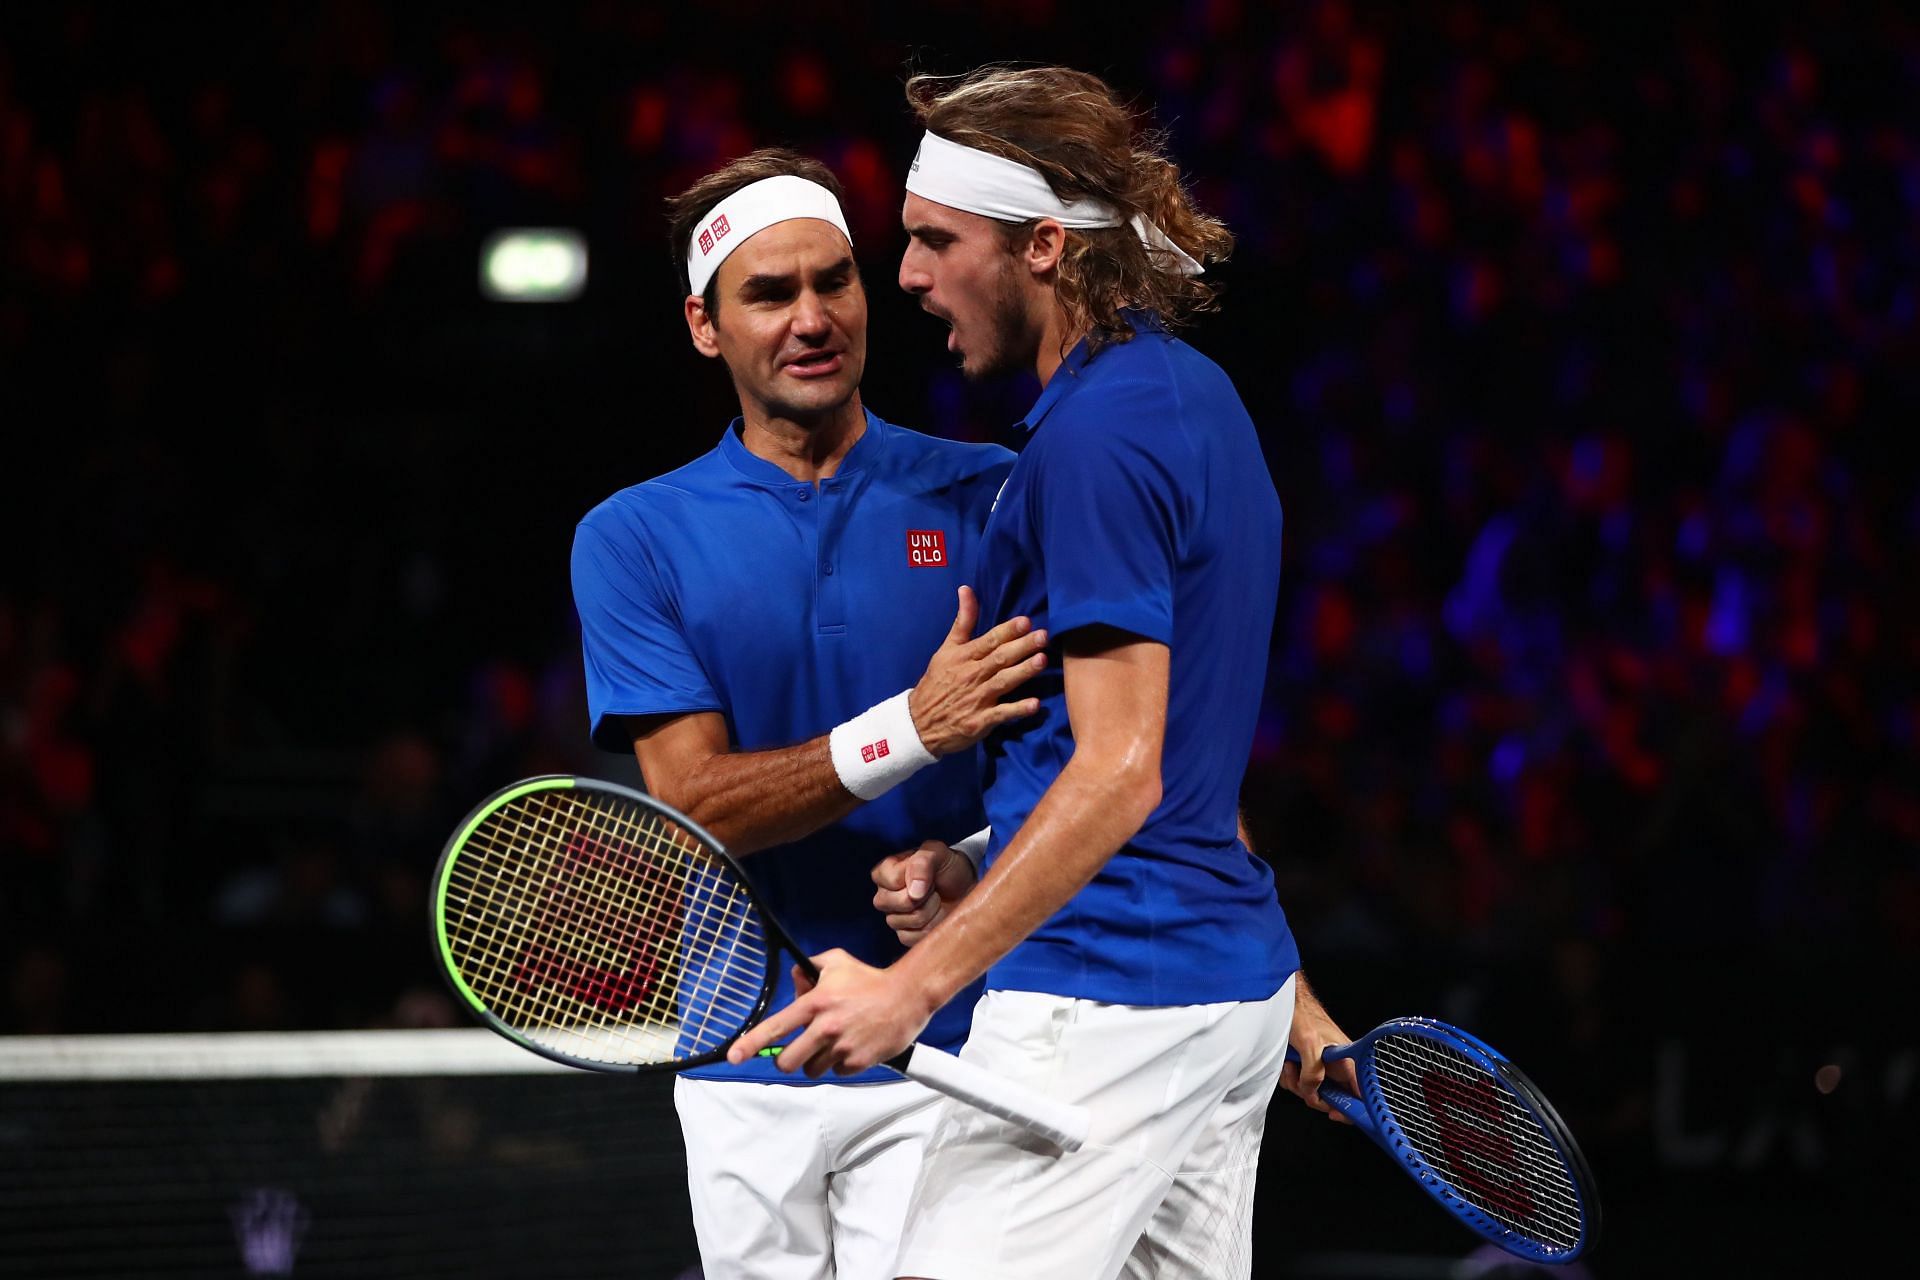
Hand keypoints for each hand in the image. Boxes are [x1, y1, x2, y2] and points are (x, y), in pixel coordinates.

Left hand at [726, 949, 932, 1077]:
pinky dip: (840, 1064)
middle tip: (798, 1049)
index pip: (776, 1027)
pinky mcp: (858, 1062)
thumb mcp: (836, 962)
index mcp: (815, 1003)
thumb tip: (794, 980)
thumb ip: (809, 968)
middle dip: (788, 1058)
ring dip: (816, 1061)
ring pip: (812, 1069)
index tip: (734, 1056)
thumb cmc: (869, 979)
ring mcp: (842, 1047)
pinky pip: (837, 1072)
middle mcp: (825, 1027)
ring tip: (833, 1042)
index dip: (751, 1043)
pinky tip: (853, 1045)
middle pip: (788, 1061)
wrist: (907, 996)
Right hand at [872, 840, 978, 945]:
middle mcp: (884, 896)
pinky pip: (913, 937)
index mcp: (885, 872)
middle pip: (898, 903)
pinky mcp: (905, 935)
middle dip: (924, 896)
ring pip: (908, 921)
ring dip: (931, 910)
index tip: (929, 873)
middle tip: (933, 888)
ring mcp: (893, 918)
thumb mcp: (937, 853)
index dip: (916, 878)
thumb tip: (913, 893)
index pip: (892, 880)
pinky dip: (931, 926)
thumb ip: (922, 863)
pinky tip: (936, 915)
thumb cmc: (948, 867)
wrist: (964, 887)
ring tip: (936, 900)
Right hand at [907, 586, 1047, 756]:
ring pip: (1003, 682)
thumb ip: (962, 621)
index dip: (1007, 631)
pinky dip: (1017, 710)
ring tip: (1042, 660)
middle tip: (1044, 636)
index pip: (989, 640)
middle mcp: (972, 675)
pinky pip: (1001, 714)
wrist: (919, 722)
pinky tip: (1035, 705)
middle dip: (1022, 647)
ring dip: (1023, 671)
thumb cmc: (937, 682)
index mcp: (964, 656)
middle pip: (1000, 658)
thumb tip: (966, 589)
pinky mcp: (980, 721)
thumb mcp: (946, 649)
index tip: (1026, 621)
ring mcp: (977, 699)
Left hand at [1281, 977, 1359, 1123]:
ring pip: (1313, 1092)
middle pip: (1332, 1098)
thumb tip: (1312, 1092)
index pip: (1360, 1095)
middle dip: (1314, 1095)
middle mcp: (1337, 1066)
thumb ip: (1313, 1073)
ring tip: (1292, 1066)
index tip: (1336, 1113)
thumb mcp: (1309, 1044)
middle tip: (1304, 1085)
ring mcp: (1321, 1067)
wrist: (1284, 1001)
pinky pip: (1300, 1083)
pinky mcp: (1306, 1065)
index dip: (1351, 1109)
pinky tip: (1287, 1063)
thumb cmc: (1302, 1013)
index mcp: (1347, 1061)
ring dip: (1298, 1084)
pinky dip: (1290, 1078)